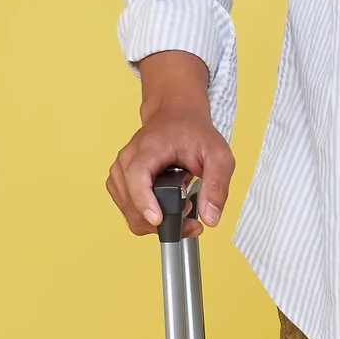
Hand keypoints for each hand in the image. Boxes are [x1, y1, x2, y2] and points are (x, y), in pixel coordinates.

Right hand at [107, 51, 232, 232]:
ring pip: (128, 211)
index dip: (144, 201)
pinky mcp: (121, 181)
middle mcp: (128, 159)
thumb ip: (217, 185)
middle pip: (131, 203)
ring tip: (181, 210)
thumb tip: (211, 218)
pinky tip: (165, 210)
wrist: (176, 116)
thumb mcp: (218, 155)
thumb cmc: (194, 133)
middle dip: (161, 220)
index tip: (158, 219)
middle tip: (191, 217)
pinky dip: (146, 217)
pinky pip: (127, 209)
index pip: (137, 177)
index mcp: (149, 148)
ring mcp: (121, 171)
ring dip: (154, 221)